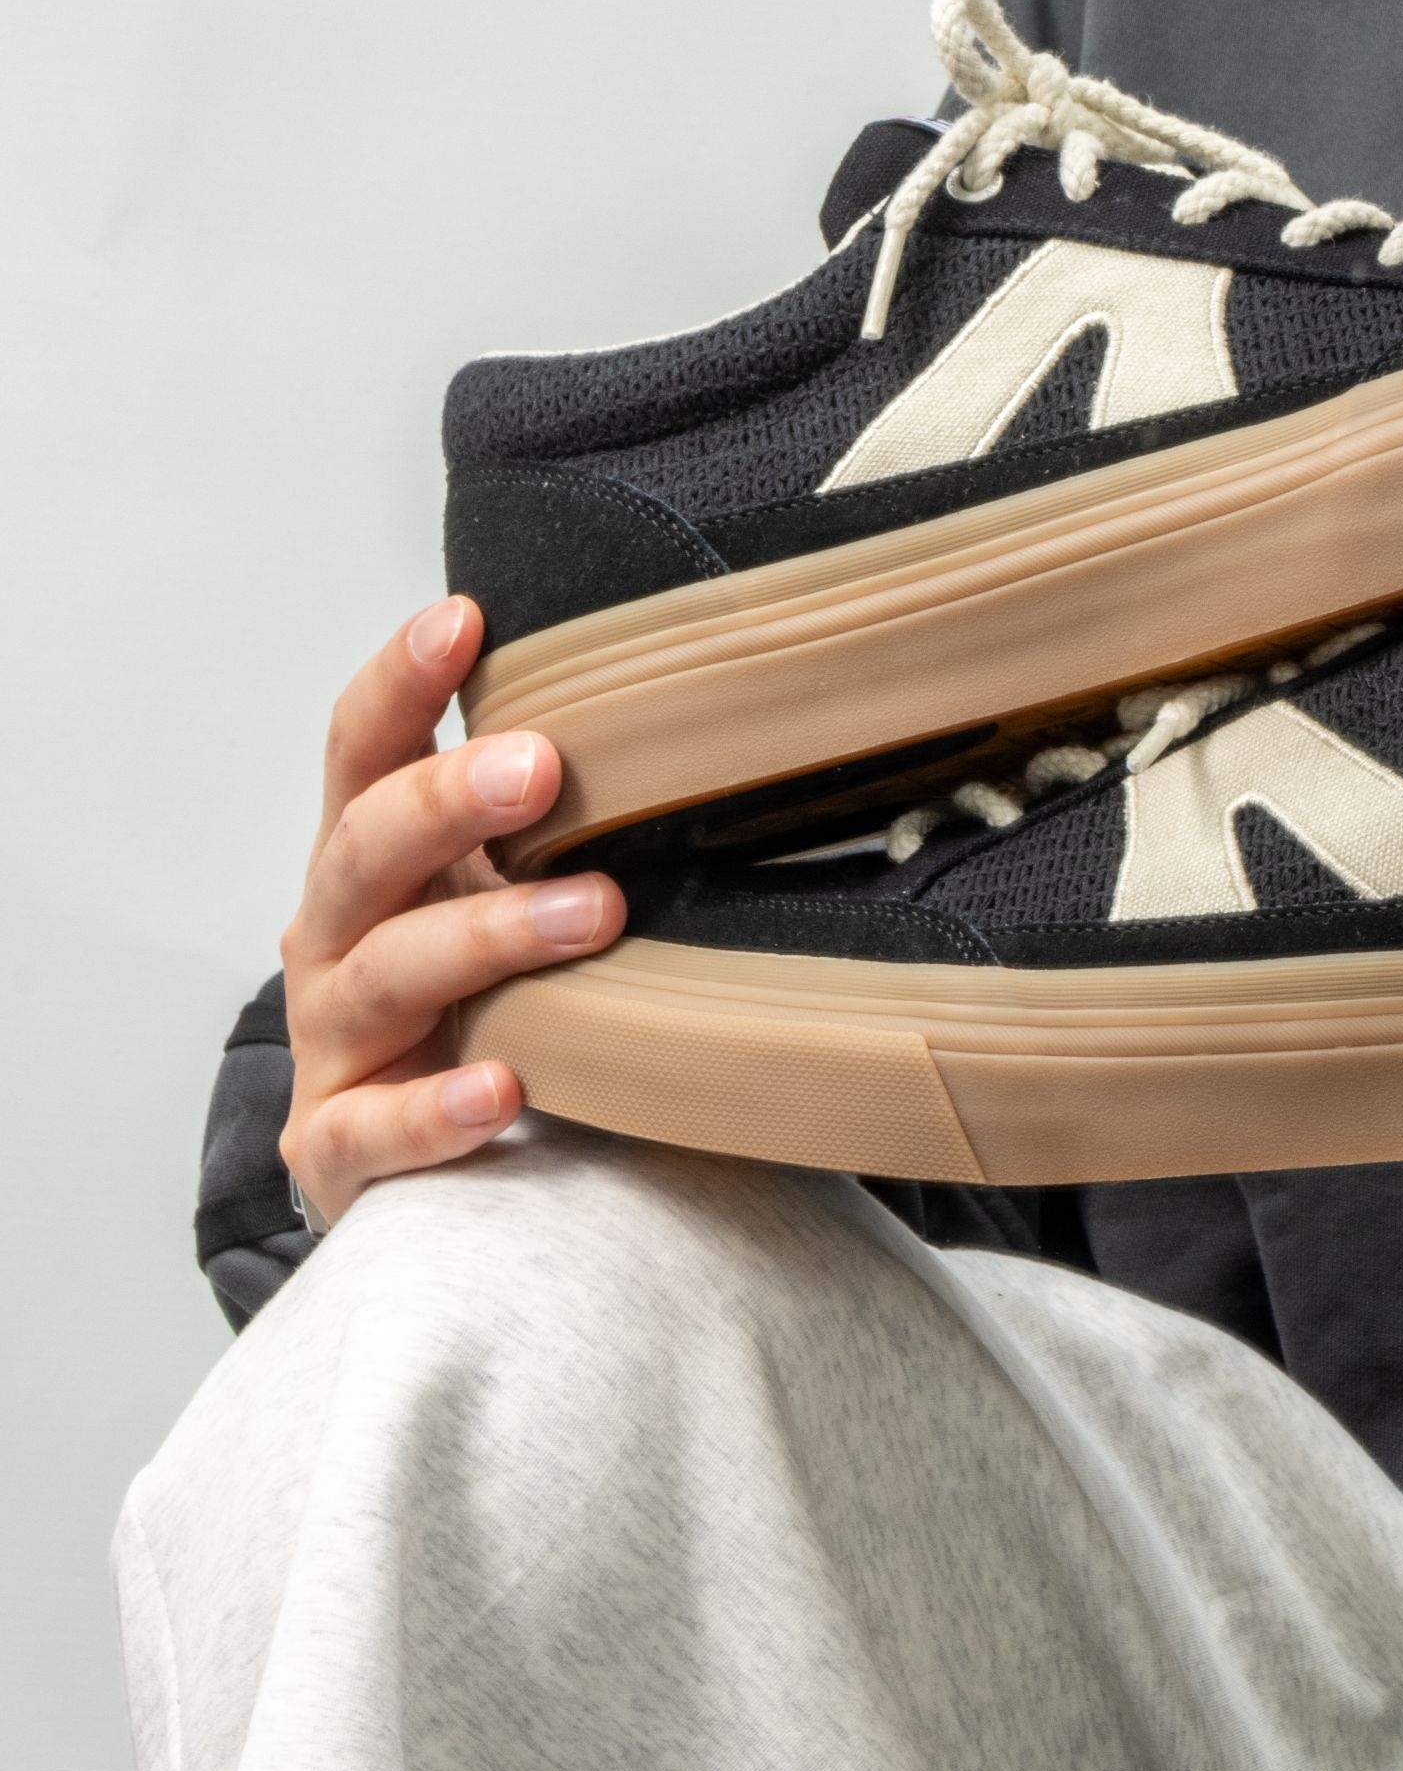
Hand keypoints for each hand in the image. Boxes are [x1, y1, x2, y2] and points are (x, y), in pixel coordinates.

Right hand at [278, 596, 624, 1230]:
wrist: (416, 1152)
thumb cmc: (480, 994)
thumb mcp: (503, 889)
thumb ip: (559, 820)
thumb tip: (699, 720)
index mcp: (371, 858)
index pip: (364, 750)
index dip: (400, 682)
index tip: (464, 618)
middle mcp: (337, 936)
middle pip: (366, 848)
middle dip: (448, 802)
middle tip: (543, 767)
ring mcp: (334, 1042)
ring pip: (386, 974)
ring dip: (486, 938)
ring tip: (590, 913)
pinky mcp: (340, 1144)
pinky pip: (377, 1126)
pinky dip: (438, 1109)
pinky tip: (505, 1087)